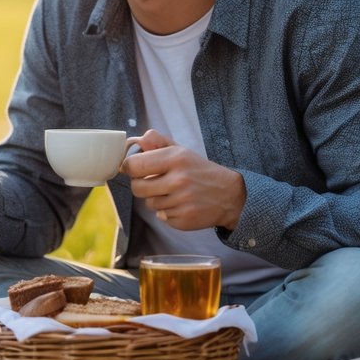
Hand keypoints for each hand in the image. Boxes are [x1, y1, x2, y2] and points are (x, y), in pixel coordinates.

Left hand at [121, 130, 244, 231]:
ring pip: (149, 204)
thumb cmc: (199, 170)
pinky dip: (167, 212)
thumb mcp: (181, 151)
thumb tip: (136, 140)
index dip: (129, 167)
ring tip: (173, 193)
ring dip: (156, 199)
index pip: (134, 165)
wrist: (230, 195)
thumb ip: (158, 142)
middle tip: (153, 182)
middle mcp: (179, 180)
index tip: (133, 168)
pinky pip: (161, 217)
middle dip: (141, 185)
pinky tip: (181, 204)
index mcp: (176, 158)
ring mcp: (182, 201)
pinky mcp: (184, 219)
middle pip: (137, 188)